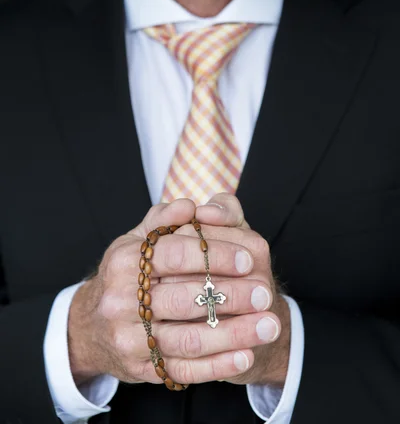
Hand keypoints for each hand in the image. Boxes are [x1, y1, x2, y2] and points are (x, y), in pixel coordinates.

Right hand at [67, 198, 283, 387]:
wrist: (93, 325)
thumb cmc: (128, 273)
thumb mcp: (138, 240)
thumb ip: (165, 219)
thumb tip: (190, 207)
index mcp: (123, 260)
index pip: (174, 254)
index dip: (214, 255)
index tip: (248, 259)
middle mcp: (120, 300)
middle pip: (184, 299)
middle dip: (231, 296)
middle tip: (265, 293)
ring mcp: (128, 338)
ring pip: (188, 339)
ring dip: (235, 335)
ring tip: (269, 326)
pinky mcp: (140, 369)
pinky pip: (183, 370)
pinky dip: (218, 365)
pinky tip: (247, 355)